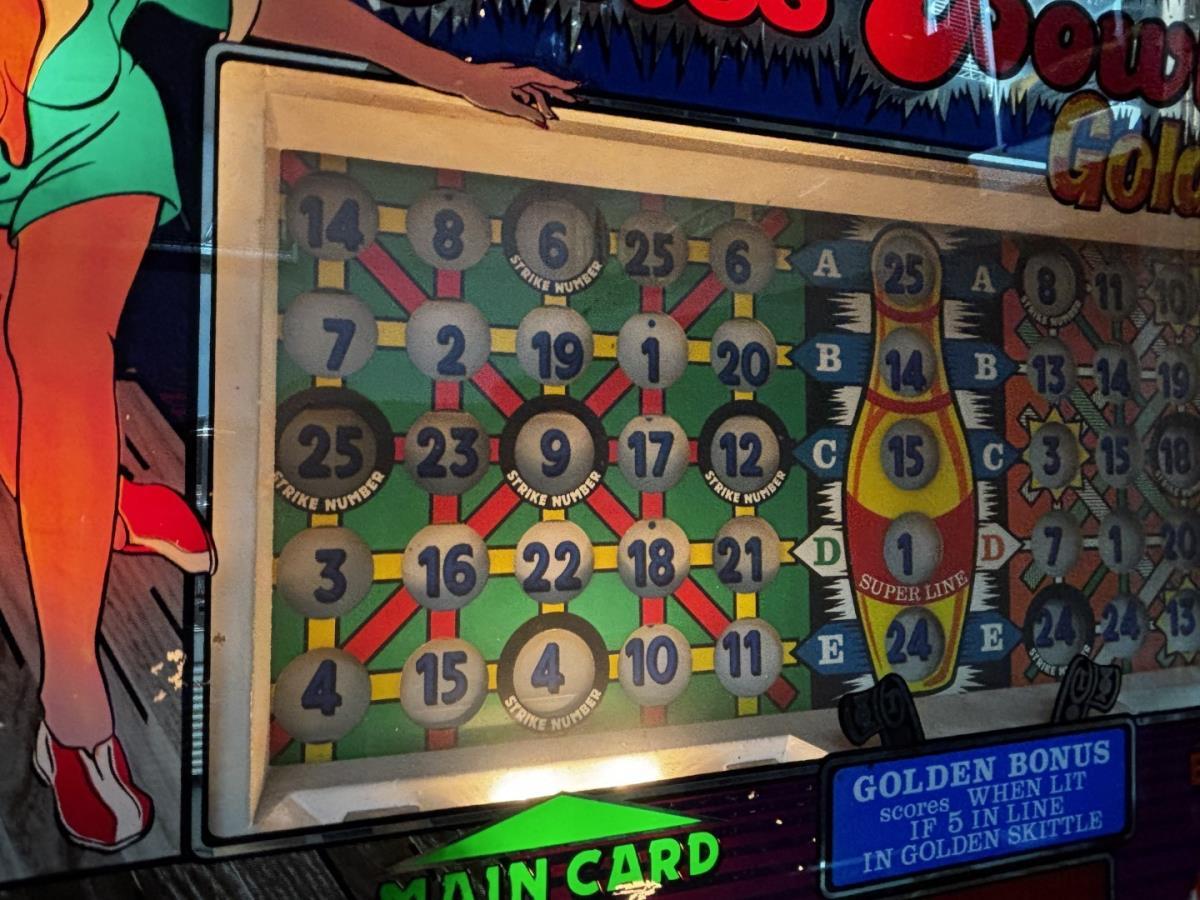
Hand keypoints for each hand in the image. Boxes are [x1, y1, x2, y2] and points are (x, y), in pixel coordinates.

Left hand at [453, 62, 577, 127]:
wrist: (462, 79)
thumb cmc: (482, 90)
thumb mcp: (505, 105)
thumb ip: (526, 113)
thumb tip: (542, 122)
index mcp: (519, 75)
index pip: (544, 78)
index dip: (560, 83)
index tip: (574, 86)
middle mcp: (517, 74)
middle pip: (542, 83)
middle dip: (558, 93)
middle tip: (573, 100)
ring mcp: (511, 78)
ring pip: (533, 89)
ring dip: (543, 102)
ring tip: (553, 116)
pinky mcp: (505, 83)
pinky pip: (522, 92)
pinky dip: (529, 102)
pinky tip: (535, 113)